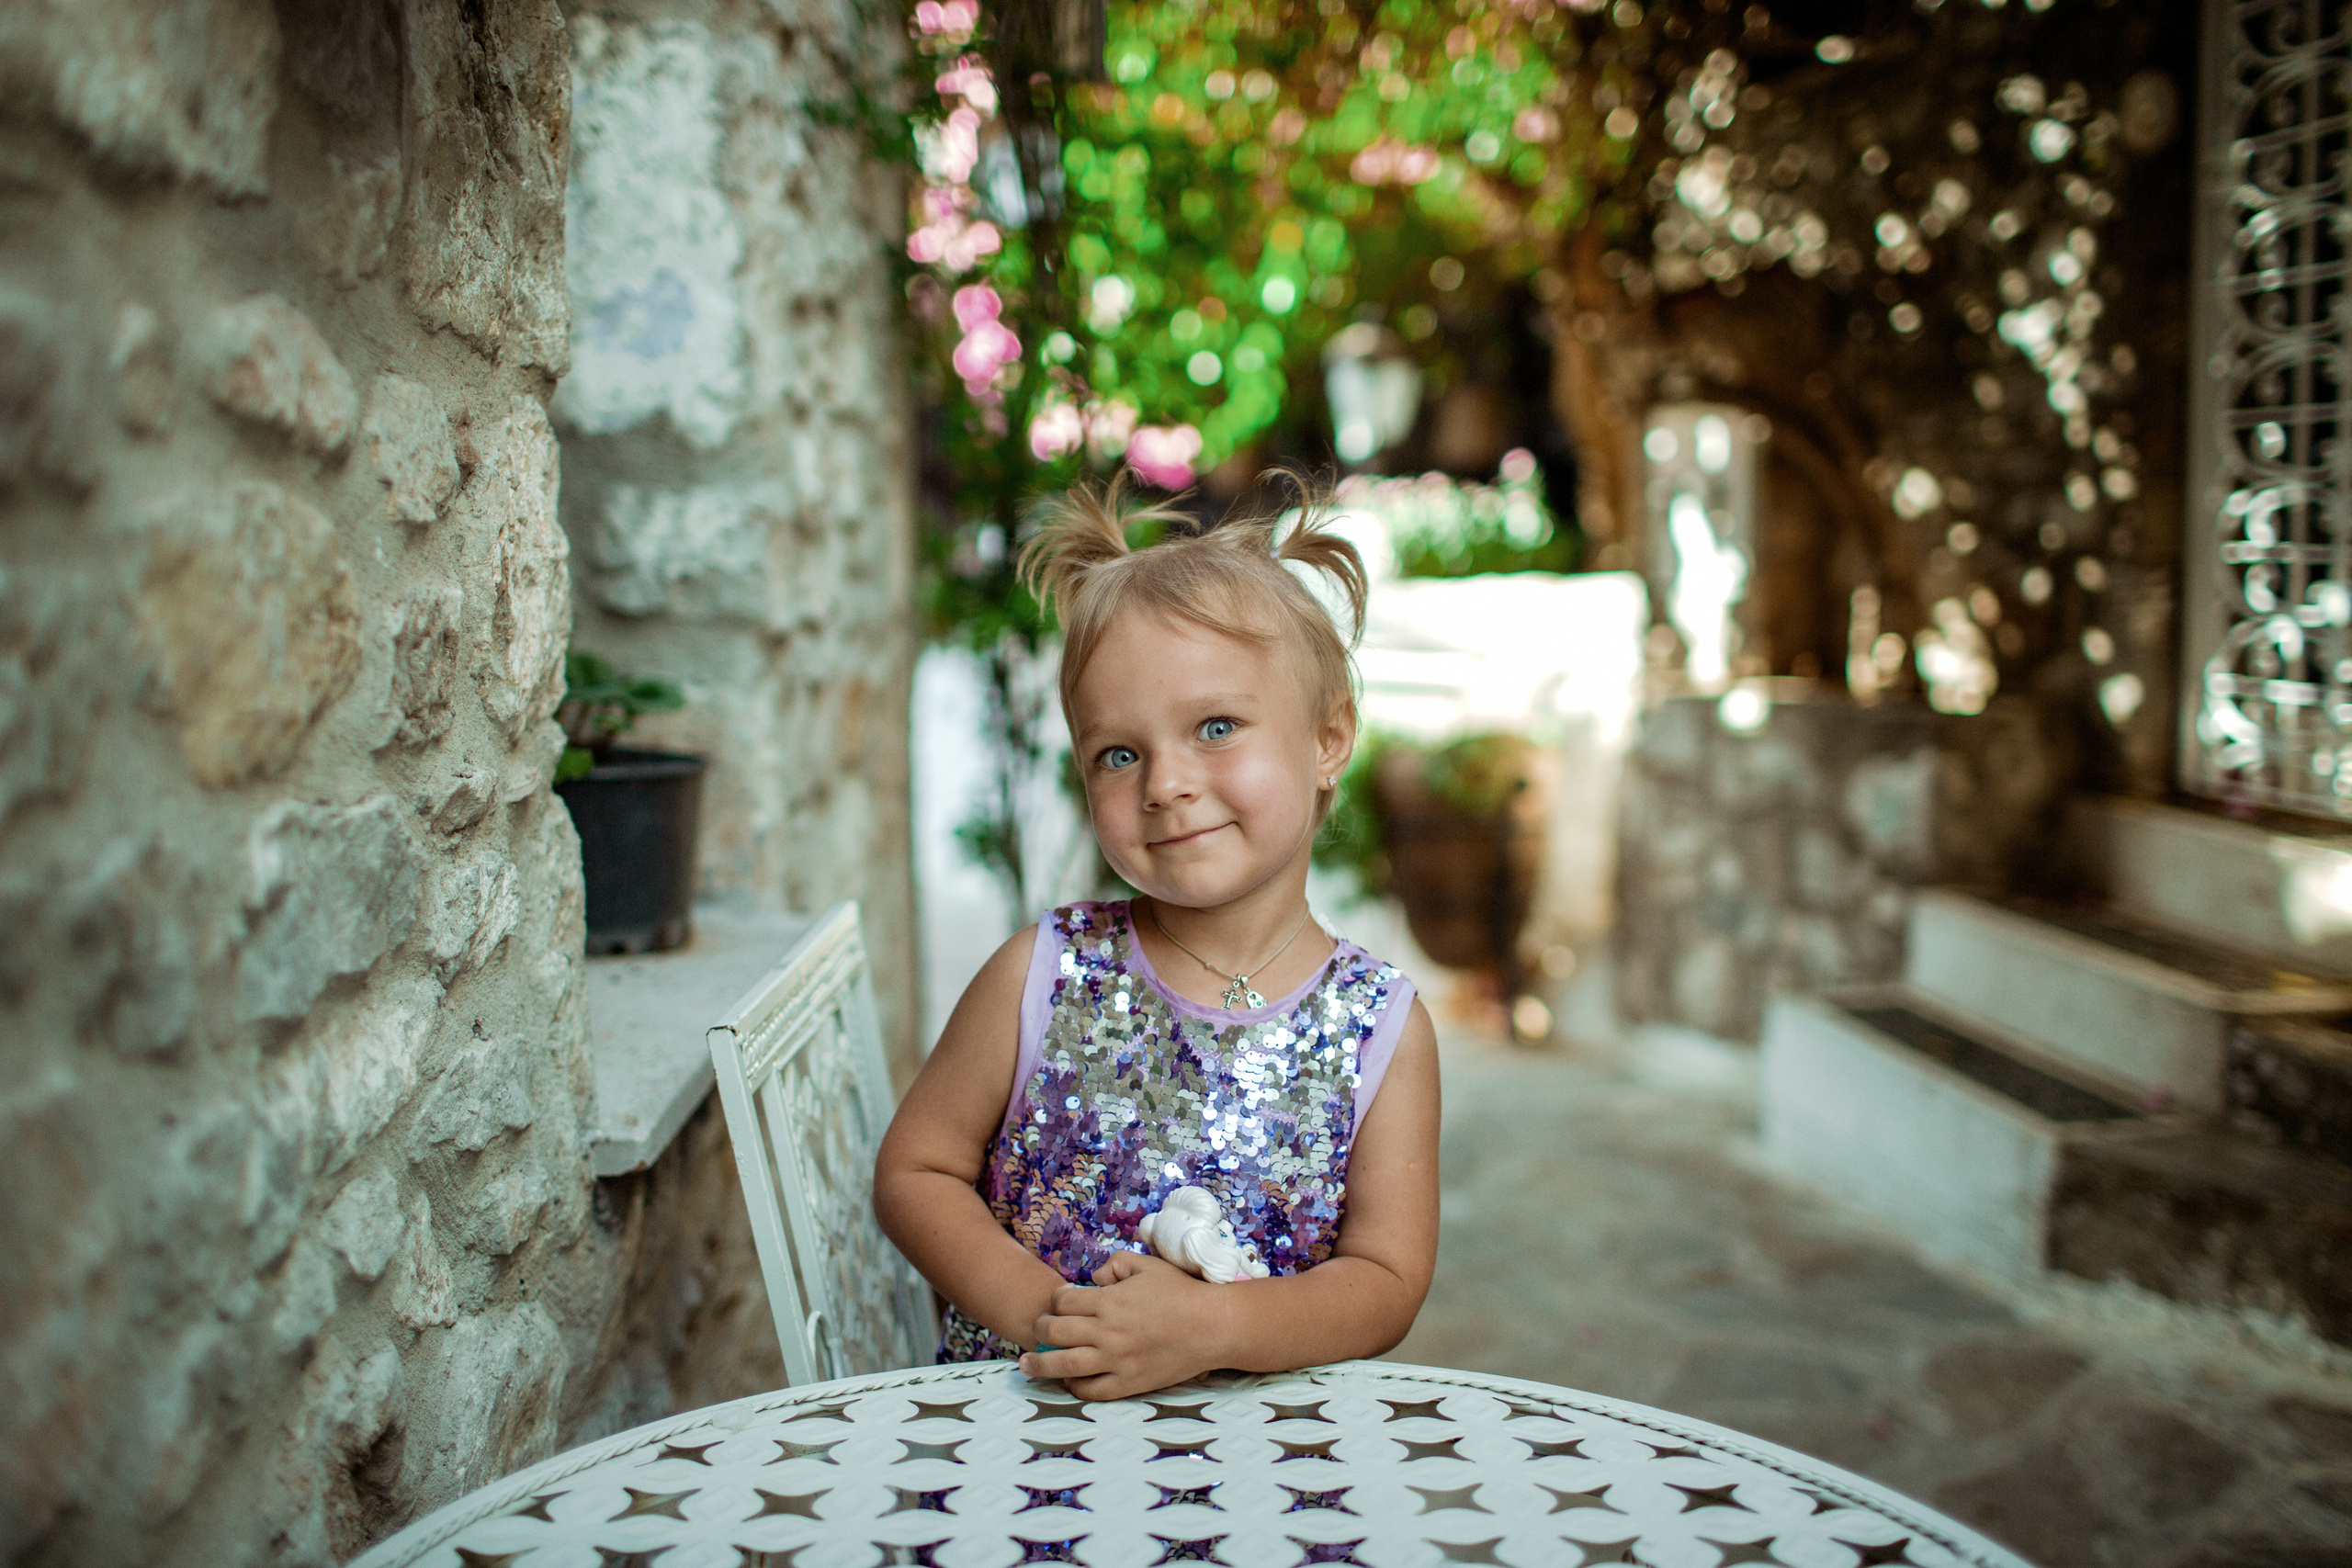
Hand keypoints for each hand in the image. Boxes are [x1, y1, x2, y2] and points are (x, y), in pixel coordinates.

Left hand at [1020, 1253, 1229, 1399]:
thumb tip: (1092, 1280)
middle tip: (1038, 1329)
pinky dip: (1074, 1386)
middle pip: (1055, 1332)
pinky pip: (1091, 1390)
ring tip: (1026, 1365)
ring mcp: (1116, 1361)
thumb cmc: (1182, 1293)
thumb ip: (1114, 1265)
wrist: (1212, 1327)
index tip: (1058, 1302)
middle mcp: (1107, 1332)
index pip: (1063, 1301)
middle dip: (1040, 1328)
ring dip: (1039, 1365)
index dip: (1055, 1300)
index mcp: (1110, 1301)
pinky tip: (1068, 1380)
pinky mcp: (1129, 1384)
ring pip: (1064, 1365)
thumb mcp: (1147, 1265)